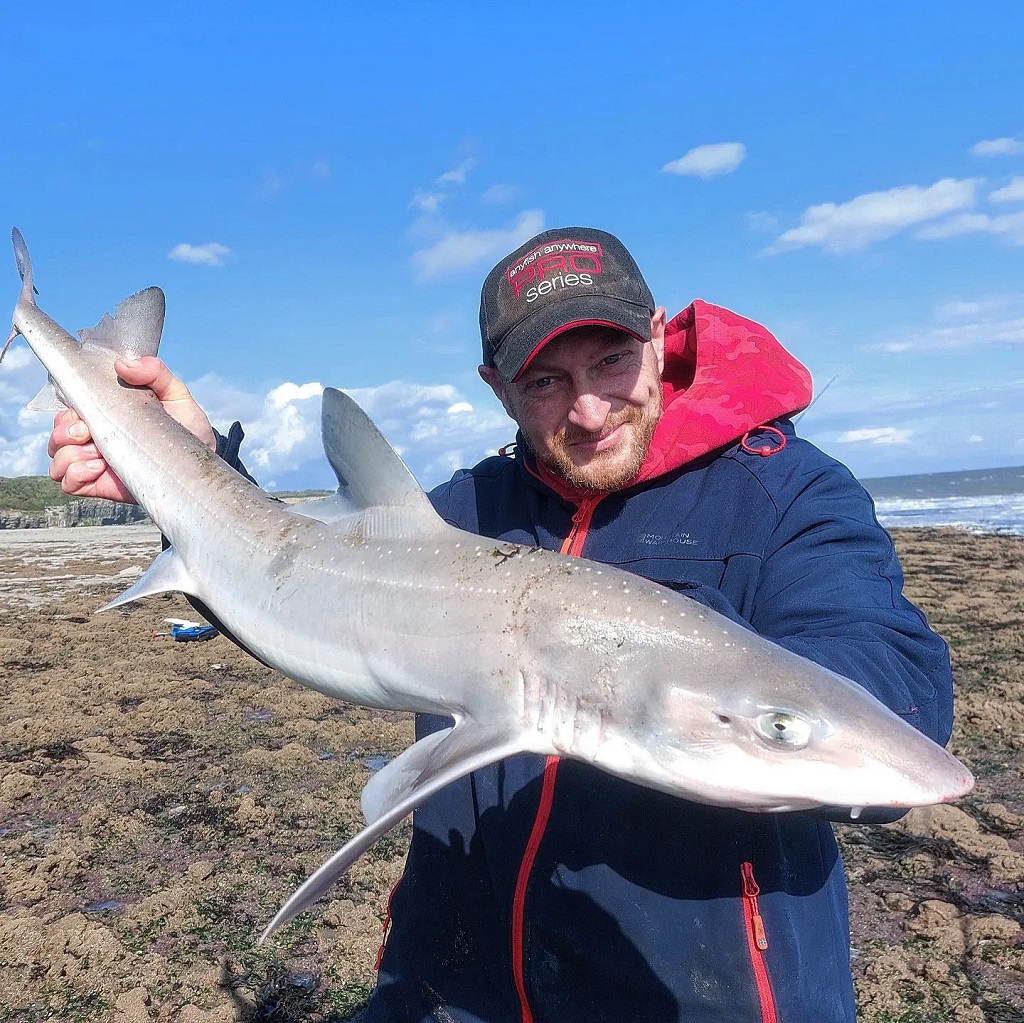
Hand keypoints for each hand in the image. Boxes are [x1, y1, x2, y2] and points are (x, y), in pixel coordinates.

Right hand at [47, 356, 216, 503]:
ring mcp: (97, 463)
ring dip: (69, 455)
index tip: (84, 413)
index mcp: (107, 414)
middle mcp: (96, 438)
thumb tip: (123, 364)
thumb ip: (155, 372)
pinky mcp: (101, 485)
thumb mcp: (175, 394)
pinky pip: (68, 484)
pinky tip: (98, 469)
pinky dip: (74, 475)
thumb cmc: (187, 426)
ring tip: (98, 456)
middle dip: (65, 433)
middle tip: (90, 434)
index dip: (68, 411)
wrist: (202, 463)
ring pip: (57, 459)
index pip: (68, 410)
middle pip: (57, 435)